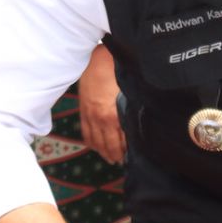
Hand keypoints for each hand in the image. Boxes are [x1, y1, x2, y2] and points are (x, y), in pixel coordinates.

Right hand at [78, 45, 125, 164]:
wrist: (96, 60)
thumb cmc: (116, 74)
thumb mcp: (128, 93)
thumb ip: (130, 111)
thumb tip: (138, 124)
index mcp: (114, 116)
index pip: (122, 141)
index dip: (127, 151)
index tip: (132, 157)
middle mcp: (101, 120)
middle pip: (109, 145)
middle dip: (115, 155)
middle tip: (121, 162)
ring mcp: (90, 117)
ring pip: (96, 142)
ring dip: (103, 152)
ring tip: (110, 158)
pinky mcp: (83, 112)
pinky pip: (85, 133)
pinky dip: (91, 143)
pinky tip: (96, 147)